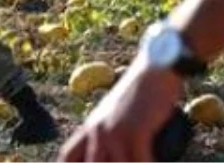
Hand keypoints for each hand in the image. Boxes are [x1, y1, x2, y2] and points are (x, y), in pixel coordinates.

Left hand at [59, 54, 183, 161]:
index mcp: (89, 127)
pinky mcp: (135, 132)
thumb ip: (106, 132)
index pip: (67, 157)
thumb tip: (109, 152)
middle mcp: (97, 131)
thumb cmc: (140, 93)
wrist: (155, 69)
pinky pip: (138, 162)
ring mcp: (114, 132)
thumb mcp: (114, 113)